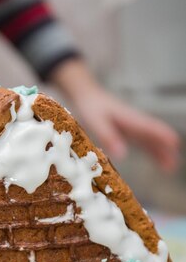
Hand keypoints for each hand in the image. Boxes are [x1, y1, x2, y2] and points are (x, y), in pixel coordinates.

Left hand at [50, 59, 180, 172]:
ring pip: (152, 139)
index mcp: (129, 118)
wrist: (86, 95)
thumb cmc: (91, 107)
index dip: (162, 135)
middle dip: (165, 149)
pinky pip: (144, 140)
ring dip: (161, 151)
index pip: (150, 128)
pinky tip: (157, 158)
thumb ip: (108, 137)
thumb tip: (122, 154)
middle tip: (174, 165)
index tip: (174, 143)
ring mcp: (133, 125)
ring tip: (170, 166)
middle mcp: (135, 121)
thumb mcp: (95, 122)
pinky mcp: (129, 129)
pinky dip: (152, 149)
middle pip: (155, 135)